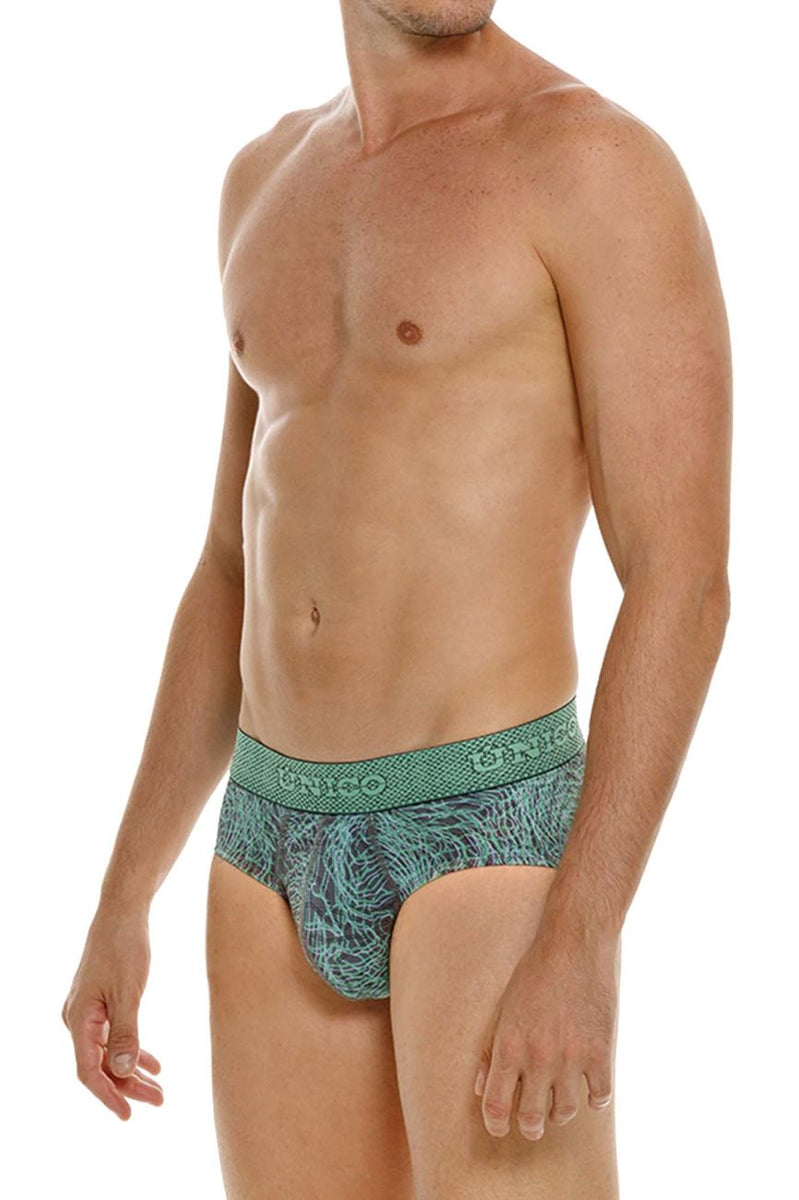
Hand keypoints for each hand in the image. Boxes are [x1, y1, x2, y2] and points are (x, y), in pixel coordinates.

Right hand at [61, 906, 162, 1119]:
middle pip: (101, 1065)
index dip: (109, 1094)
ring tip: (159, 1088)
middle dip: (128, 1086)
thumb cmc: (124, 947)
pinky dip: (132, 1049)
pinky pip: (114, 1035)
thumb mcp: (129, 992)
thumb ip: (126, 1033)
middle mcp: (77, 1019)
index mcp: (79, 1019)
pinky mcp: (100, 1002)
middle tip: (158, 1100)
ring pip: (109, 1051)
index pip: (89, 1071)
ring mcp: (88, 1011)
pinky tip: (153, 1062)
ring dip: (132, 1070)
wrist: (122, 912)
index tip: (129, 1114)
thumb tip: (124, 1071)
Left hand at [474, 919, 619, 1139]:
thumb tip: (479, 1086)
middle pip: (531, 1117)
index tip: (499, 1129)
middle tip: (532, 1125)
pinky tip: (589, 1092)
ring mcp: (571, 1058)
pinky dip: (594, 1099)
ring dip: (559, 1114)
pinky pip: (599, 1095)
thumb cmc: (534, 973)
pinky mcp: (600, 1052)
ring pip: (565, 1111)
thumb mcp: (503, 1008)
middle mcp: (537, 1059)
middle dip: (530, 1127)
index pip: (495, 1105)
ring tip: (558, 1108)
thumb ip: (490, 1050)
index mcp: (509, 1047)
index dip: (495, 1124)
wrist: (573, 945)